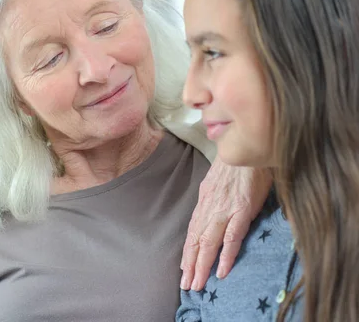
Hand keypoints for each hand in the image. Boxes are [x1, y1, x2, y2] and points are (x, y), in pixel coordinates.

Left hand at [180, 158, 271, 290]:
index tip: (184, 268)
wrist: (246, 145)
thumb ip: (215, 198)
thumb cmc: (237, 164)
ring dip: (202, 266)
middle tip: (186, 285)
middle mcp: (210, 207)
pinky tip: (221, 271)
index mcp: (205, 201)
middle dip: (190, 265)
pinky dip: (226, 255)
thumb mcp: (219, 182)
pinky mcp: (242, 210)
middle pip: (197, 241)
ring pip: (209, 243)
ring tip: (197, 284)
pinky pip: (232, 237)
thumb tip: (212, 212)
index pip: (193, 232)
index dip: (188, 251)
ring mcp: (224, 209)